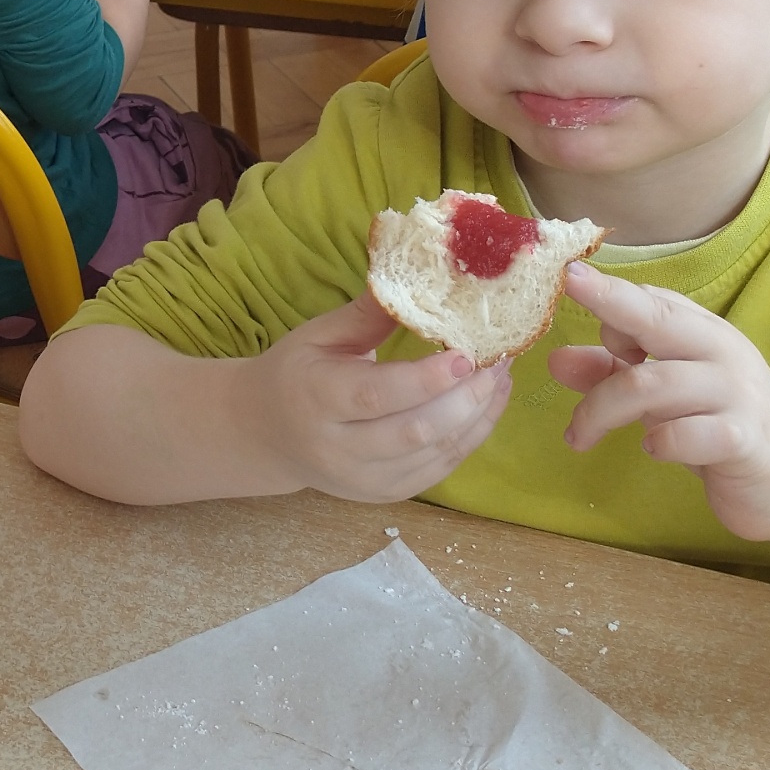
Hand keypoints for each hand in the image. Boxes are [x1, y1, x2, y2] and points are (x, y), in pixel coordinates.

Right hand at [248, 291, 512, 499]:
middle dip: (467, 397)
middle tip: (499, 360)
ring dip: (479, 415)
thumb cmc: (296, 372)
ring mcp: (364, 479)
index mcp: (316, 399)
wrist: (267, 434)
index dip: (426, 380)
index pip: (376, 395)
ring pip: (436, 453)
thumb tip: (419, 276)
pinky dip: (472, 437)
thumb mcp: (319, 334)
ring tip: (502, 376)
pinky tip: (488, 405)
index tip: (468, 354)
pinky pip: (441, 469)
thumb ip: (368, 314)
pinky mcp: (386, 494)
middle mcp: (338, 449)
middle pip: (415, 430)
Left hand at [547, 262, 769, 544]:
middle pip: (659, 321)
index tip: (570, 278)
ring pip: (654, 383)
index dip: (611, 293)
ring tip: (580, 436)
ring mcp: (738, 395)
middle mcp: (723, 355)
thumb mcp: (664, 399)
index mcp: (704, 335)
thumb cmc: (722, 429)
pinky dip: (659, 440)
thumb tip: (556, 360)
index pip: (653, 301)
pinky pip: (688, 433)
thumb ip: (614, 375)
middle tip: (570, 289)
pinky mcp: (746, 440)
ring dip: (604, 409)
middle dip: (612, 304)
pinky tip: (652, 449)